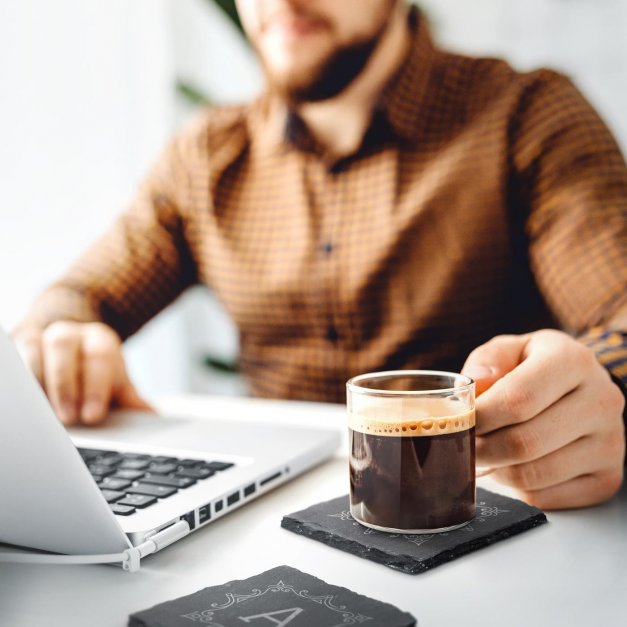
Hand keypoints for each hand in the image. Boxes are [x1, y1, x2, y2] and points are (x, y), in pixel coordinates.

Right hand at [13, 321, 151, 425]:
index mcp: (99, 338)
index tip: (93, 416)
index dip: (97, 387)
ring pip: (34, 349)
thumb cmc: (93, 373)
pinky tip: (26, 403)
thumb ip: (130, 400)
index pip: (100, 356)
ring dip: (38, 383)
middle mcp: (69, 333)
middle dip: (66, 385)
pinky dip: (21, 381)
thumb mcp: (114, 382)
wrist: (69, 348)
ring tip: (44, 415)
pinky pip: (15, 359)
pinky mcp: (19, 346)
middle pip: (64, 347)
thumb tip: (153, 419)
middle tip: (69, 419)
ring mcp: (40, 337)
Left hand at [462, 330, 624, 509]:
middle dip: (482, 449)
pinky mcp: (606, 478)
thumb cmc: (534, 367)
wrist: (582, 387)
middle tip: (464, 445)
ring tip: (486, 453)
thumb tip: (476, 386)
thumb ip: (488, 361)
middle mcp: (600, 401)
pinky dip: (515, 488)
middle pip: (524, 442)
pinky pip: (544, 498)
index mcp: (573, 362)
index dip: (480, 417)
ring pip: (532, 475)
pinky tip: (511, 465)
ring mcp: (609, 444)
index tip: (459, 422)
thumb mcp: (510, 349)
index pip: (518, 399)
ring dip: (496, 470)